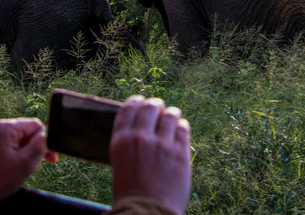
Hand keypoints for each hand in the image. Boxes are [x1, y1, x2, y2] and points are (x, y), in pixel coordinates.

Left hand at [0, 118, 57, 214]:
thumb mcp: (27, 162)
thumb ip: (41, 144)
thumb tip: (47, 134)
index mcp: (4, 127)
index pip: (35, 125)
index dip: (45, 141)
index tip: (50, 158)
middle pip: (24, 132)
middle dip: (33, 148)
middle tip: (37, 166)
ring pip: (14, 141)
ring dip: (23, 154)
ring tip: (21, 171)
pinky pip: (3, 147)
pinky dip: (11, 156)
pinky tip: (10, 171)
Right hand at [110, 96, 191, 214]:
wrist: (146, 211)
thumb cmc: (131, 190)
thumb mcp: (121, 160)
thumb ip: (130, 141)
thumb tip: (142, 125)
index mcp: (121, 140)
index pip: (128, 108)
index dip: (136, 101)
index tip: (141, 100)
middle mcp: (140, 137)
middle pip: (150, 107)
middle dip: (155, 105)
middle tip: (159, 107)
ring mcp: (161, 144)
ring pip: (170, 115)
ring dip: (171, 113)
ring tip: (172, 116)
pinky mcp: (180, 153)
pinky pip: (183, 128)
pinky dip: (182, 126)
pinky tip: (181, 128)